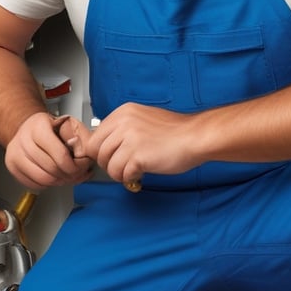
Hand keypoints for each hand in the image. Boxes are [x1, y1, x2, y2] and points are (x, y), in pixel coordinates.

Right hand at [4, 112, 93, 190]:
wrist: (27, 127)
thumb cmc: (48, 126)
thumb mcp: (67, 123)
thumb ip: (79, 137)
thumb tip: (84, 153)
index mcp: (38, 126)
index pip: (60, 155)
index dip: (74, 165)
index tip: (81, 166)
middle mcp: (23, 140)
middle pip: (52, 169)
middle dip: (69, 175)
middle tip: (77, 172)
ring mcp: (15, 154)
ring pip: (43, 179)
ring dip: (59, 181)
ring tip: (67, 175)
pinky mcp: (12, 167)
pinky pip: (34, 184)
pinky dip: (47, 184)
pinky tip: (55, 176)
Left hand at [59, 104, 197, 187]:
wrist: (195, 137)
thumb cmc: (175, 132)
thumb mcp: (143, 119)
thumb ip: (123, 128)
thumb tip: (107, 144)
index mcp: (124, 112)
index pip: (95, 137)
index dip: (101, 152)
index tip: (111, 157)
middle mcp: (124, 123)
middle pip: (97, 152)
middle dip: (108, 163)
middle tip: (122, 166)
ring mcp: (130, 139)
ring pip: (108, 165)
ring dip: (120, 173)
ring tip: (133, 171)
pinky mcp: (138, 156)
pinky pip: (122, 174)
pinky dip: (131, 178)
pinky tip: (141, 173)